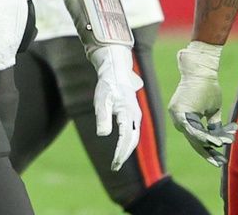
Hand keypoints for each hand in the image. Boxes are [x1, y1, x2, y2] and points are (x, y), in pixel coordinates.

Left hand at [88, 45, 143, 170]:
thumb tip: (103, 134)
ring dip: (127, 150)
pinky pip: (133, 131)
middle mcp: (135, 115)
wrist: (116, 71)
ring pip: (134, 136)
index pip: (126, 138)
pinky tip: (121, 147)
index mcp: (128, 113)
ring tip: (116, 161)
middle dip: (124, 154)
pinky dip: (128, 142)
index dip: (121, 152)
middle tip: (115, 166)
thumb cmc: (107, 85)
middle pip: (133, 140)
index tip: (114, 163)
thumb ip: (103, 117)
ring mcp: (136, 114)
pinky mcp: (133, 113)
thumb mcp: (101, 100)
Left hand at [168, 41, 236, 166]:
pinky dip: (205, 135)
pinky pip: (193, 128)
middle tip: (221, 161)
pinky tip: (216, 141)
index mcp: (184, 117)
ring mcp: (177, 114)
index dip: (207, 150)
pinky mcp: (179, 110)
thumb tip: (217, 139)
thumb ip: (212, 124)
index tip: (218, 160)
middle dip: (209, 151)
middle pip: (193, 140)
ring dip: (210, 142)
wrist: (201, 67)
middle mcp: (177, 117)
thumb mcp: (212, 108)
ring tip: (223, 145)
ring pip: (193, 136)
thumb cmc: (207, 85)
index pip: (195, 138)